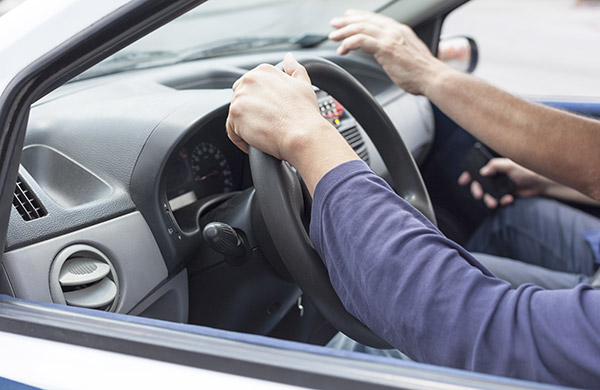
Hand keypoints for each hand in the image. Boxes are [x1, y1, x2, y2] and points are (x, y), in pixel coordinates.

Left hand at [226, 53, 358, 195]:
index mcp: (263, 71)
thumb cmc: (305, 114)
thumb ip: (294, 69)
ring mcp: (240, 97)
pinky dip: (242, 140)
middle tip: (267, 125)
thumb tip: (288, 57)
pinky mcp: (234, 115)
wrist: (303, 134)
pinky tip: (256, 142)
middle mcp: (249, 79)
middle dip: (250, 113)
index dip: (260, 103)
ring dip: (247, 127)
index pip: (250, 87)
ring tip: (264, 134)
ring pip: (236, 116)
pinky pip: (232, 131)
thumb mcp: (303, 84)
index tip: (270, 113)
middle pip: (240, 100)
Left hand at [328, 9, 445, 94]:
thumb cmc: (422, 73)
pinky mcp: (385, 48)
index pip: (375, 19)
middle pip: (365, 20)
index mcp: (400, 30)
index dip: (360, 16)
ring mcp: (390, 38)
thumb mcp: (407, 55)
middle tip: (334, 24)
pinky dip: (348, 43)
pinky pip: (361, 41)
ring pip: (360, 28)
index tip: (349, 17)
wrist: (432, 77)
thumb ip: (395, 51)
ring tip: (333, 37)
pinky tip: (342, 49)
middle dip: (347, 21)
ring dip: (344, 32)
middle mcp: (394, 30)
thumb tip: (386, 55)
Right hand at [458, 158, 550, 208]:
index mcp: (494, 167)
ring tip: (495, 202)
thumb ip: (494, 166)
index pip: (477, 169)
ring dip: (489, 199)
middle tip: (479, 195)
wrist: (541, 183)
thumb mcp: (509, 165)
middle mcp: (495, 177)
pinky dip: (502, 201)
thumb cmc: (527, 170)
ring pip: (487, 195)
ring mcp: (499, 186)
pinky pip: (498, 201)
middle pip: (479, 184)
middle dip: (477, 191)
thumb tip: (482, 172)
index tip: (463, 181)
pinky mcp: (505, 195)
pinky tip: (509, 199)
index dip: (468, 175)